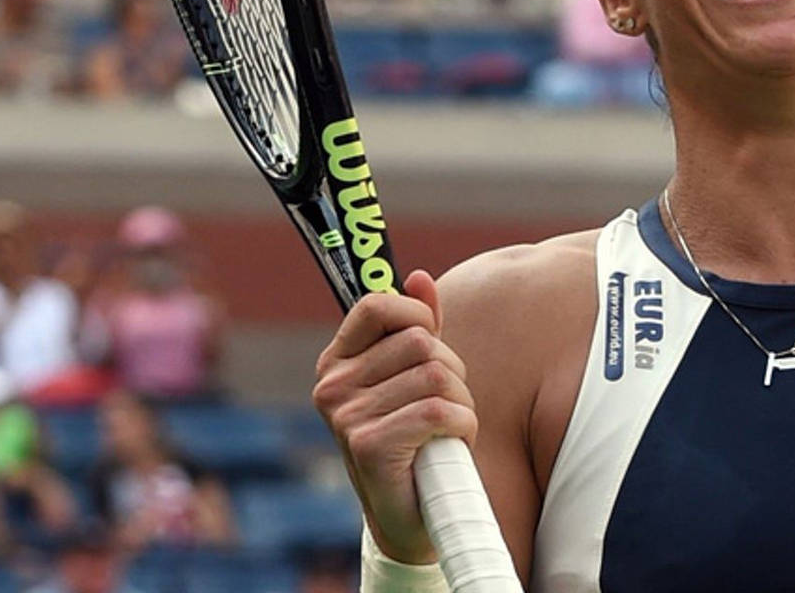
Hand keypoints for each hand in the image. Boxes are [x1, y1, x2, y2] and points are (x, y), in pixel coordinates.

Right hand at [313, 270, 478, 564]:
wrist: (410, 517)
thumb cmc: (415, 441)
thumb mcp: (412, 378)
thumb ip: (416, 327)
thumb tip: (419, 277)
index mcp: (337, 363)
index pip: (376, 305)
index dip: (416, 315)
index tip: (431, 341)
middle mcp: (333, 387)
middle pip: (420, 342)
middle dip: (452, 371)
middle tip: (443, 405)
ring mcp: (347, 416)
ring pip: (436, 375)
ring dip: (460, 403)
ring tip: (445, 429)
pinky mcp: (369, 445)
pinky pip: (439, 410)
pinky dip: (461, 426)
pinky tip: (448, 445)